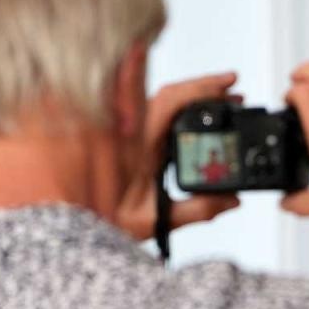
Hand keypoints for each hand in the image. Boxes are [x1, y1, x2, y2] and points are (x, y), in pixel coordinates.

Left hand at [116, 71, 242, 240]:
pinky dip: (179, 108)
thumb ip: (196, 209)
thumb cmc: (104, 220)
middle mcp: (132, 132)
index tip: (227, 86)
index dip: (200, 88)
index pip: (171, 101)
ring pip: (161, 100)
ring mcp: (129, 134)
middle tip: (234, 86)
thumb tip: (231, 199)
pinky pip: (155, 113)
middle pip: (170, 94)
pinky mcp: (129, 140)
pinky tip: (197, 114)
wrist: (75, 222)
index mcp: (138, 145)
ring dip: (192, 95)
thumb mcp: (153, 219)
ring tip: (223, 97)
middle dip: (204, 86)